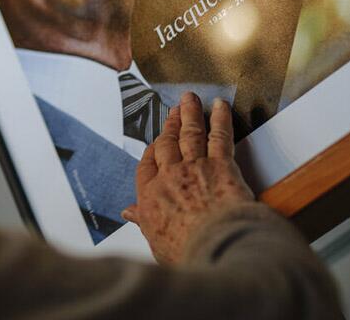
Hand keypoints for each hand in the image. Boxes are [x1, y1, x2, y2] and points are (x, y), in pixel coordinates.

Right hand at [121, 92, 253, 264]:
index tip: (156, 141)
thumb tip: (128, 213)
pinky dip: (220, 118)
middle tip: (173, 110)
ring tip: (190, 98)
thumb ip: (142, 221)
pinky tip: (220, 106)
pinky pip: (220, 136)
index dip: (152, 149)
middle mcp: (170, 175)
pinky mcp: (222, 165)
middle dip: (170, 124)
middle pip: (168, 143)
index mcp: (150, 195)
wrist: (216, 248)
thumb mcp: (155, 240)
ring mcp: (196, 167)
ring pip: (190, 133)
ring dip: (190, 113)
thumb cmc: (186, 252)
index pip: (147, 164)